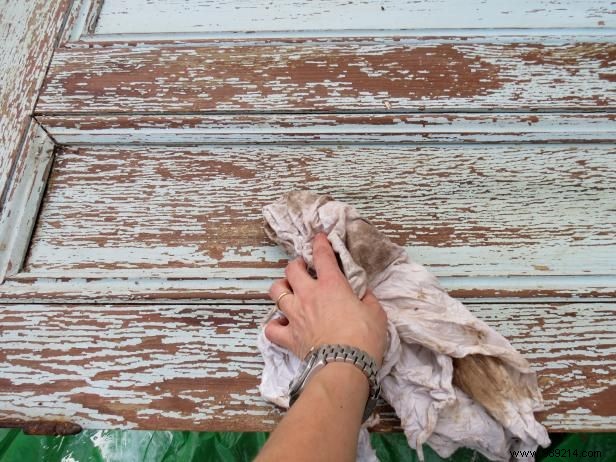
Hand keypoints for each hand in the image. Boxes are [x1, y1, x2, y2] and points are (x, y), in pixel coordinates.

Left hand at [265, 233, 387, 367]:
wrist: (345, 366)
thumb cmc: (364, 338)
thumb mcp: (376, 313)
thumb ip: (367, 299)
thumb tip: (362, 294)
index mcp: (332, 286)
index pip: (323, 256)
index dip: (320, 244)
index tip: (319, 238)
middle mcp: (308, 295)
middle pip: (292, 270)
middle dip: (296, 265)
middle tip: (303, 269)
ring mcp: (295, 316)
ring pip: (276, 292)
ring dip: (280, 288)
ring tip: (288, 291)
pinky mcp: (289, 337)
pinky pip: (271, 328)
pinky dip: (274, 325)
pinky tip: (281, 324)